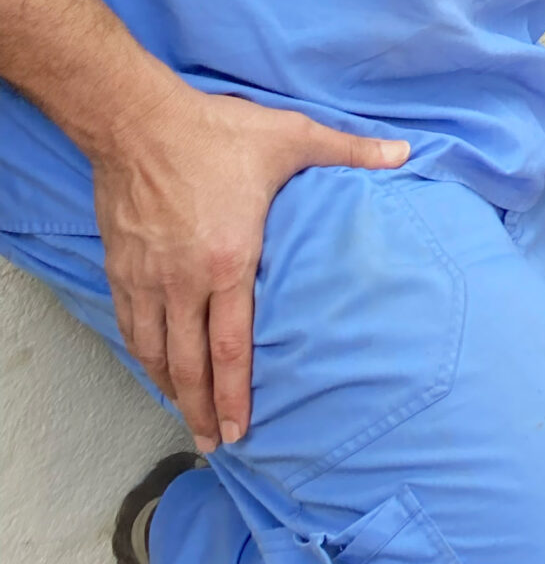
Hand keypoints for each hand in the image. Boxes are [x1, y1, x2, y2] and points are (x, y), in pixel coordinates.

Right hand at [93, 82, 407, 451]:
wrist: (136, 119)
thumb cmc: (216, 132)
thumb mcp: (292, 137)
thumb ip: (349, 151)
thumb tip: (405, 153)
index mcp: (228, 262)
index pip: (230, 347)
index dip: (236, 395)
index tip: (241, 430)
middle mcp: (183, 280)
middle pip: (188, 364)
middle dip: (201, 409)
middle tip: (213, 444)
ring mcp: (146, 276)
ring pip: (153, 350)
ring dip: (169, 388)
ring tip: (185, 417)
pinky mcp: (120, 264)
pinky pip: (127, 323)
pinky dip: (140, 353)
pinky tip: (151, 366)